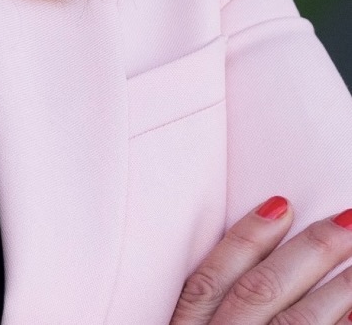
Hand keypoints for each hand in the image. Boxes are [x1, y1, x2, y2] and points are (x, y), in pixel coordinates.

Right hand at [171, 198, 351, 323]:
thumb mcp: (180, 324)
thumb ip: (202, 300)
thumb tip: (253, 238)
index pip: (212, 276)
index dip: (248, 236)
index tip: (282, 204)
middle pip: (262, 290)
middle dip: (307, 253)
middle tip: (345, 220)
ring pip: (298, 321)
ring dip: (337, 290)